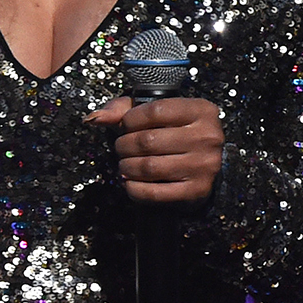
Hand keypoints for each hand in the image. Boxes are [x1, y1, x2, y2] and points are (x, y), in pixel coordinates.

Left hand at [88, 96, 224, 202]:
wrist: (203, 165)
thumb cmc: (174, 132)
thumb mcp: (154, 112)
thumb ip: (122, 109)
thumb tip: (95, 118)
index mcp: (200, 110)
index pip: (155, 110)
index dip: (130, 119)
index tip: (125, 126)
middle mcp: (207, 137)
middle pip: (148, 140)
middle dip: (124, 145)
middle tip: (121, 148)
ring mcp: (204, 166)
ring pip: (148, 167)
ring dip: (126, 167)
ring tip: (125, 164)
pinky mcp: (196, 191)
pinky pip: (153, 193)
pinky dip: (133, 188)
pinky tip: (131, 181)